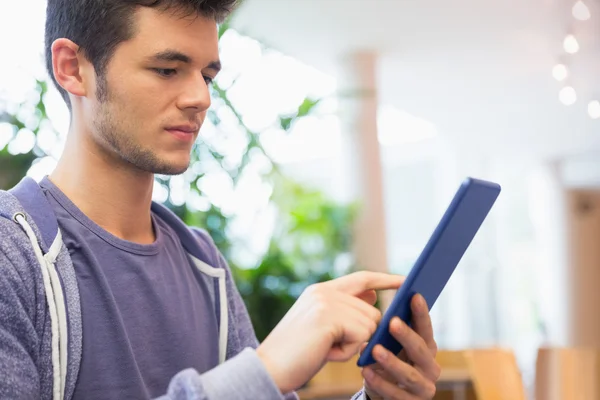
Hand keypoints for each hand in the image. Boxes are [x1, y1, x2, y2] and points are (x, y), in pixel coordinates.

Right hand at [256, 271, 404, 393]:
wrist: (269, 368)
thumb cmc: (297, 353)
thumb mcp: (322, 327)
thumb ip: (345, 310)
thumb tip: (373, 299)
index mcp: (321, 290)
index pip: (362, 278)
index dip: (385, 280)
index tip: (405, 281)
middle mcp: (324, 291)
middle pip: (371, 311)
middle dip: (360, 335)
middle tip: (330, 346)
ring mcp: (326, 302)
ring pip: (369, 325)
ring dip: (352, 345)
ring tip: (325, 348)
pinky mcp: (329, 317)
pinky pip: (361, 336)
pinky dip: (347, 352)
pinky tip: (326, 352)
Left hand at [362, 294, 440, 399]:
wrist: (387, 394)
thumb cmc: (389, 361)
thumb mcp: (391, 345)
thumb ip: (389, 328)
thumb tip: (374, 297)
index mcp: (428, 348)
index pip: (426, 328)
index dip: (421, 313)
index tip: (414, 295)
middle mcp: (431, 367)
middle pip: (421, 350)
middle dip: (406, 335)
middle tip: (391, 322)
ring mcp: (424, 388)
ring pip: (410, 375)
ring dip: (392, 361)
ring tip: (374, 349)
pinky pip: (395, 394)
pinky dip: (380, 382)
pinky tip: (366, 371)